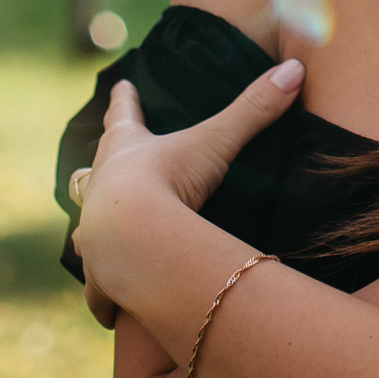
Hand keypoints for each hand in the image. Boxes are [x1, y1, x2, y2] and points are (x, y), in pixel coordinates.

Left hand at [71, 61, 305, 324]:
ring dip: (90, 234)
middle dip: (93, 172)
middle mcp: (100, 190)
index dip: (125, 100)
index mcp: (125, 151)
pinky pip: (98, 288)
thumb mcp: (215, 141)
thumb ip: (254, 107)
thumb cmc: (166, 182)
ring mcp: (94, 234)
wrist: (131, 237)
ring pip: (84, 232)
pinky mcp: (99, 275)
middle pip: (88, 174)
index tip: (120, 85)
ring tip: (93, 242)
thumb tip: (294, 68)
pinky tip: (107, 309)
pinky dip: (103, 295)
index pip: (123, 116)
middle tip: (87, 171)